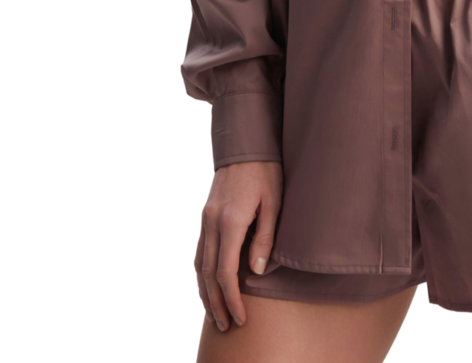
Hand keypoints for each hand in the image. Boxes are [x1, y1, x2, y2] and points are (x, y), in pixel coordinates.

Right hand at [194, 160, 281, 333]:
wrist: (246, 143)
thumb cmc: (266, 171)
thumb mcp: (274, 203)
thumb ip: (265, 238)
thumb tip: (256, 273)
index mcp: (230, 221)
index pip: (225, 272)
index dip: (232, 299)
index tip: (241, 318)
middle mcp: (211, 222)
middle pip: (208, 274)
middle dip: (216, 303)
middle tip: (226, 326)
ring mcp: (204, 217)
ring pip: (198, 264)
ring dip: (204, 292)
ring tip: (214, 314)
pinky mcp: (203, 213)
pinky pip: (197, 250)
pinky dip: (200, 273)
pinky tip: (206, 284)